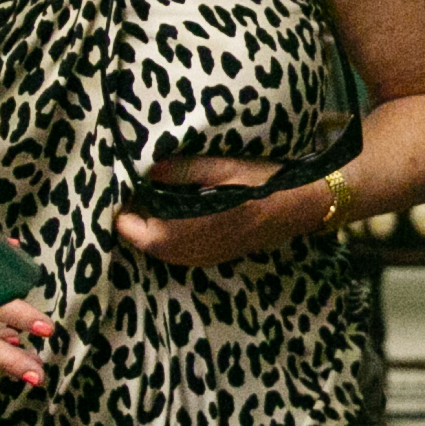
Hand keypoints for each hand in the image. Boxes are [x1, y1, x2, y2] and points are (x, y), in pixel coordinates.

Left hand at [115, 154, 328, 269]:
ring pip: (163, 250)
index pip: (139, 233)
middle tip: (134, 190)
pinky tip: (176, 214)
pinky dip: (169, 236)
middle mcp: (195, 252)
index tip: (123, 188)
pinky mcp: (215, 257)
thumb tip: (147, 169)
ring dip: (152, 229)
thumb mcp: (223, 167)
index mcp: (192, 231)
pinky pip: (179, 253)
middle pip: (148, 244)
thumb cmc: (264, 183)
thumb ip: (183, 169)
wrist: (302, 205)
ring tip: (152, 199)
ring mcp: (206, 258)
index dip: (125, 213)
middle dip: (137, 220)